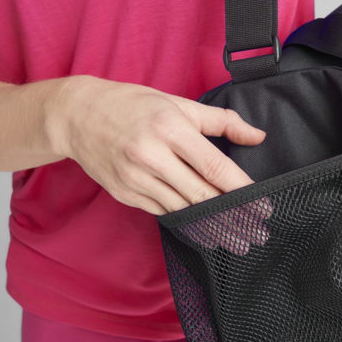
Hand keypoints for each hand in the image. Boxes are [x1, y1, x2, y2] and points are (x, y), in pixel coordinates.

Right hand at [51, 75, 270, 253]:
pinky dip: (185, 219)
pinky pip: (163, 211)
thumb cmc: (132, 105)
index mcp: (169, 129)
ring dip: (211, 225)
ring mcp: (135, 180)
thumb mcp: (179, 104)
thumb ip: (222, 121)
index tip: (263, 205)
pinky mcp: (126, 194)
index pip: (214, 166)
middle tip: (257, 233)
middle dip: (233, 217)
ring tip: (237, 237)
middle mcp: (152, 157)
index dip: (242, 189)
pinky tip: (204, 227)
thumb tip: (257, 136)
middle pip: (201, 196)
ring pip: (183, 209)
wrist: (77, 116)